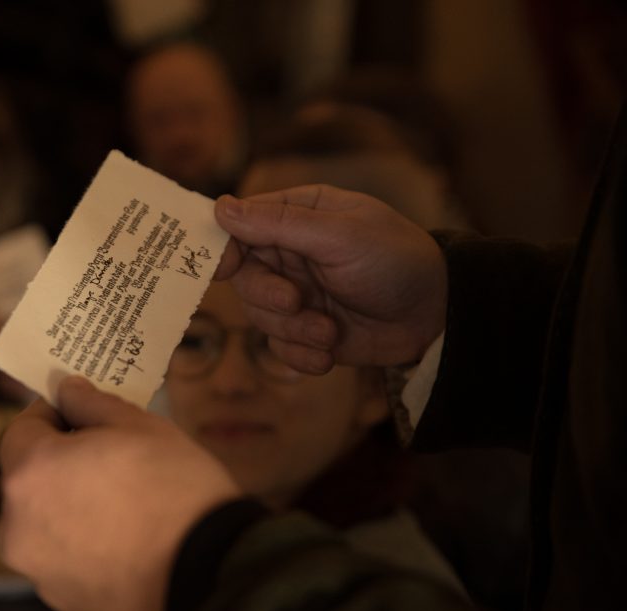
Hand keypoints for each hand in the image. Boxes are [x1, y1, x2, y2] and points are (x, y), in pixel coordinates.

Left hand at [0, 376, 240, 610]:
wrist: (211, 575)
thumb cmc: (175, 487)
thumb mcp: (140, 426)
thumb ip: (91, 404)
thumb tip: (68, 391)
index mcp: (29, 474)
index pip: (21, 430)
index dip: (52, 415)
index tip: (82, 413)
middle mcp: (19, 527)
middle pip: (31, 481)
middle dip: (62, 465)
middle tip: (110, 459)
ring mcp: (40, 573)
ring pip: (48, 526)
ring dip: (73, 508)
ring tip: (126, 506)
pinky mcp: (67, 605)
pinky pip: (69, 563)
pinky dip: (88, 549)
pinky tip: (131, 545)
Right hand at [214, 186, 447, 372]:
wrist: (438, 316)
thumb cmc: (397, 261)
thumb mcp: (340, 236)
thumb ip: (279, 223)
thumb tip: (220, 207)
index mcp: (298, 216)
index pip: (241, 226)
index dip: (225, 248)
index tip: (222, 268)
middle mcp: (292, 254)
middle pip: (245, 278)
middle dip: (268, 296)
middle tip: (296, 302)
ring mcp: (299, 295)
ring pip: (260, 316)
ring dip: (293, 330)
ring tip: (330, 332)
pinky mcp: (308, 332)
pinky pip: (280, 347)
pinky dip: (301, 354)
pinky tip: (329, 354)